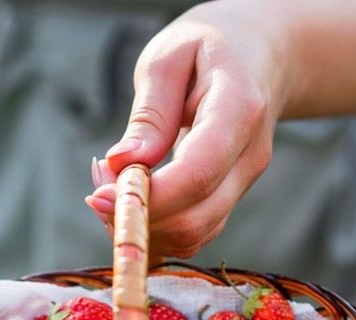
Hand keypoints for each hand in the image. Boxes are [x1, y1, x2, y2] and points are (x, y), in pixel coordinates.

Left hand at [85, 1, 291, 257]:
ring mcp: (246, 182)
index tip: (98, 196)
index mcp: (239, 110)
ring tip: (110, 186)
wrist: (260, 56)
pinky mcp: (232, 197)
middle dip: (137, 218)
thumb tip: (122, 165)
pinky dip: (157, 227)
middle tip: (95, 190)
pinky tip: (131, 197)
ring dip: (143, 226)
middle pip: (196, 218)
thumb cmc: (208, 48)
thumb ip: (149, 114)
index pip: (197, 173)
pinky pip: (194, 233)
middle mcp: (250, 155)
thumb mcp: (168, 59)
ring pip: (194, 235)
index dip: (148, 197)